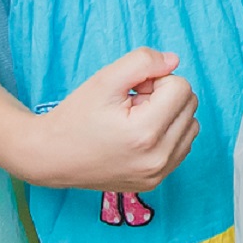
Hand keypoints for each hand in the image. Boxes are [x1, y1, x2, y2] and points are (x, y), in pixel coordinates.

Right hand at [39, 48, 199, 193]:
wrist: (52, 157)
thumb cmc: (76, 116)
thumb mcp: (105, 79)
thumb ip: (143, 61)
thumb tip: (174, 60)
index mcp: (145, 132)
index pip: (181, 87)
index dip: (155, 80)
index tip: (131, 91)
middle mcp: (157, 158)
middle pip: (190, 104)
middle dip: (164, 95)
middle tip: (131, 103)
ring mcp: (158, 174)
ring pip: (190, 124)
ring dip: (168, 115)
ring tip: (135, 120)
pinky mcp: (155, 182)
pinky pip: (182, 146)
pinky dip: (167, 133)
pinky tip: (140, 135)